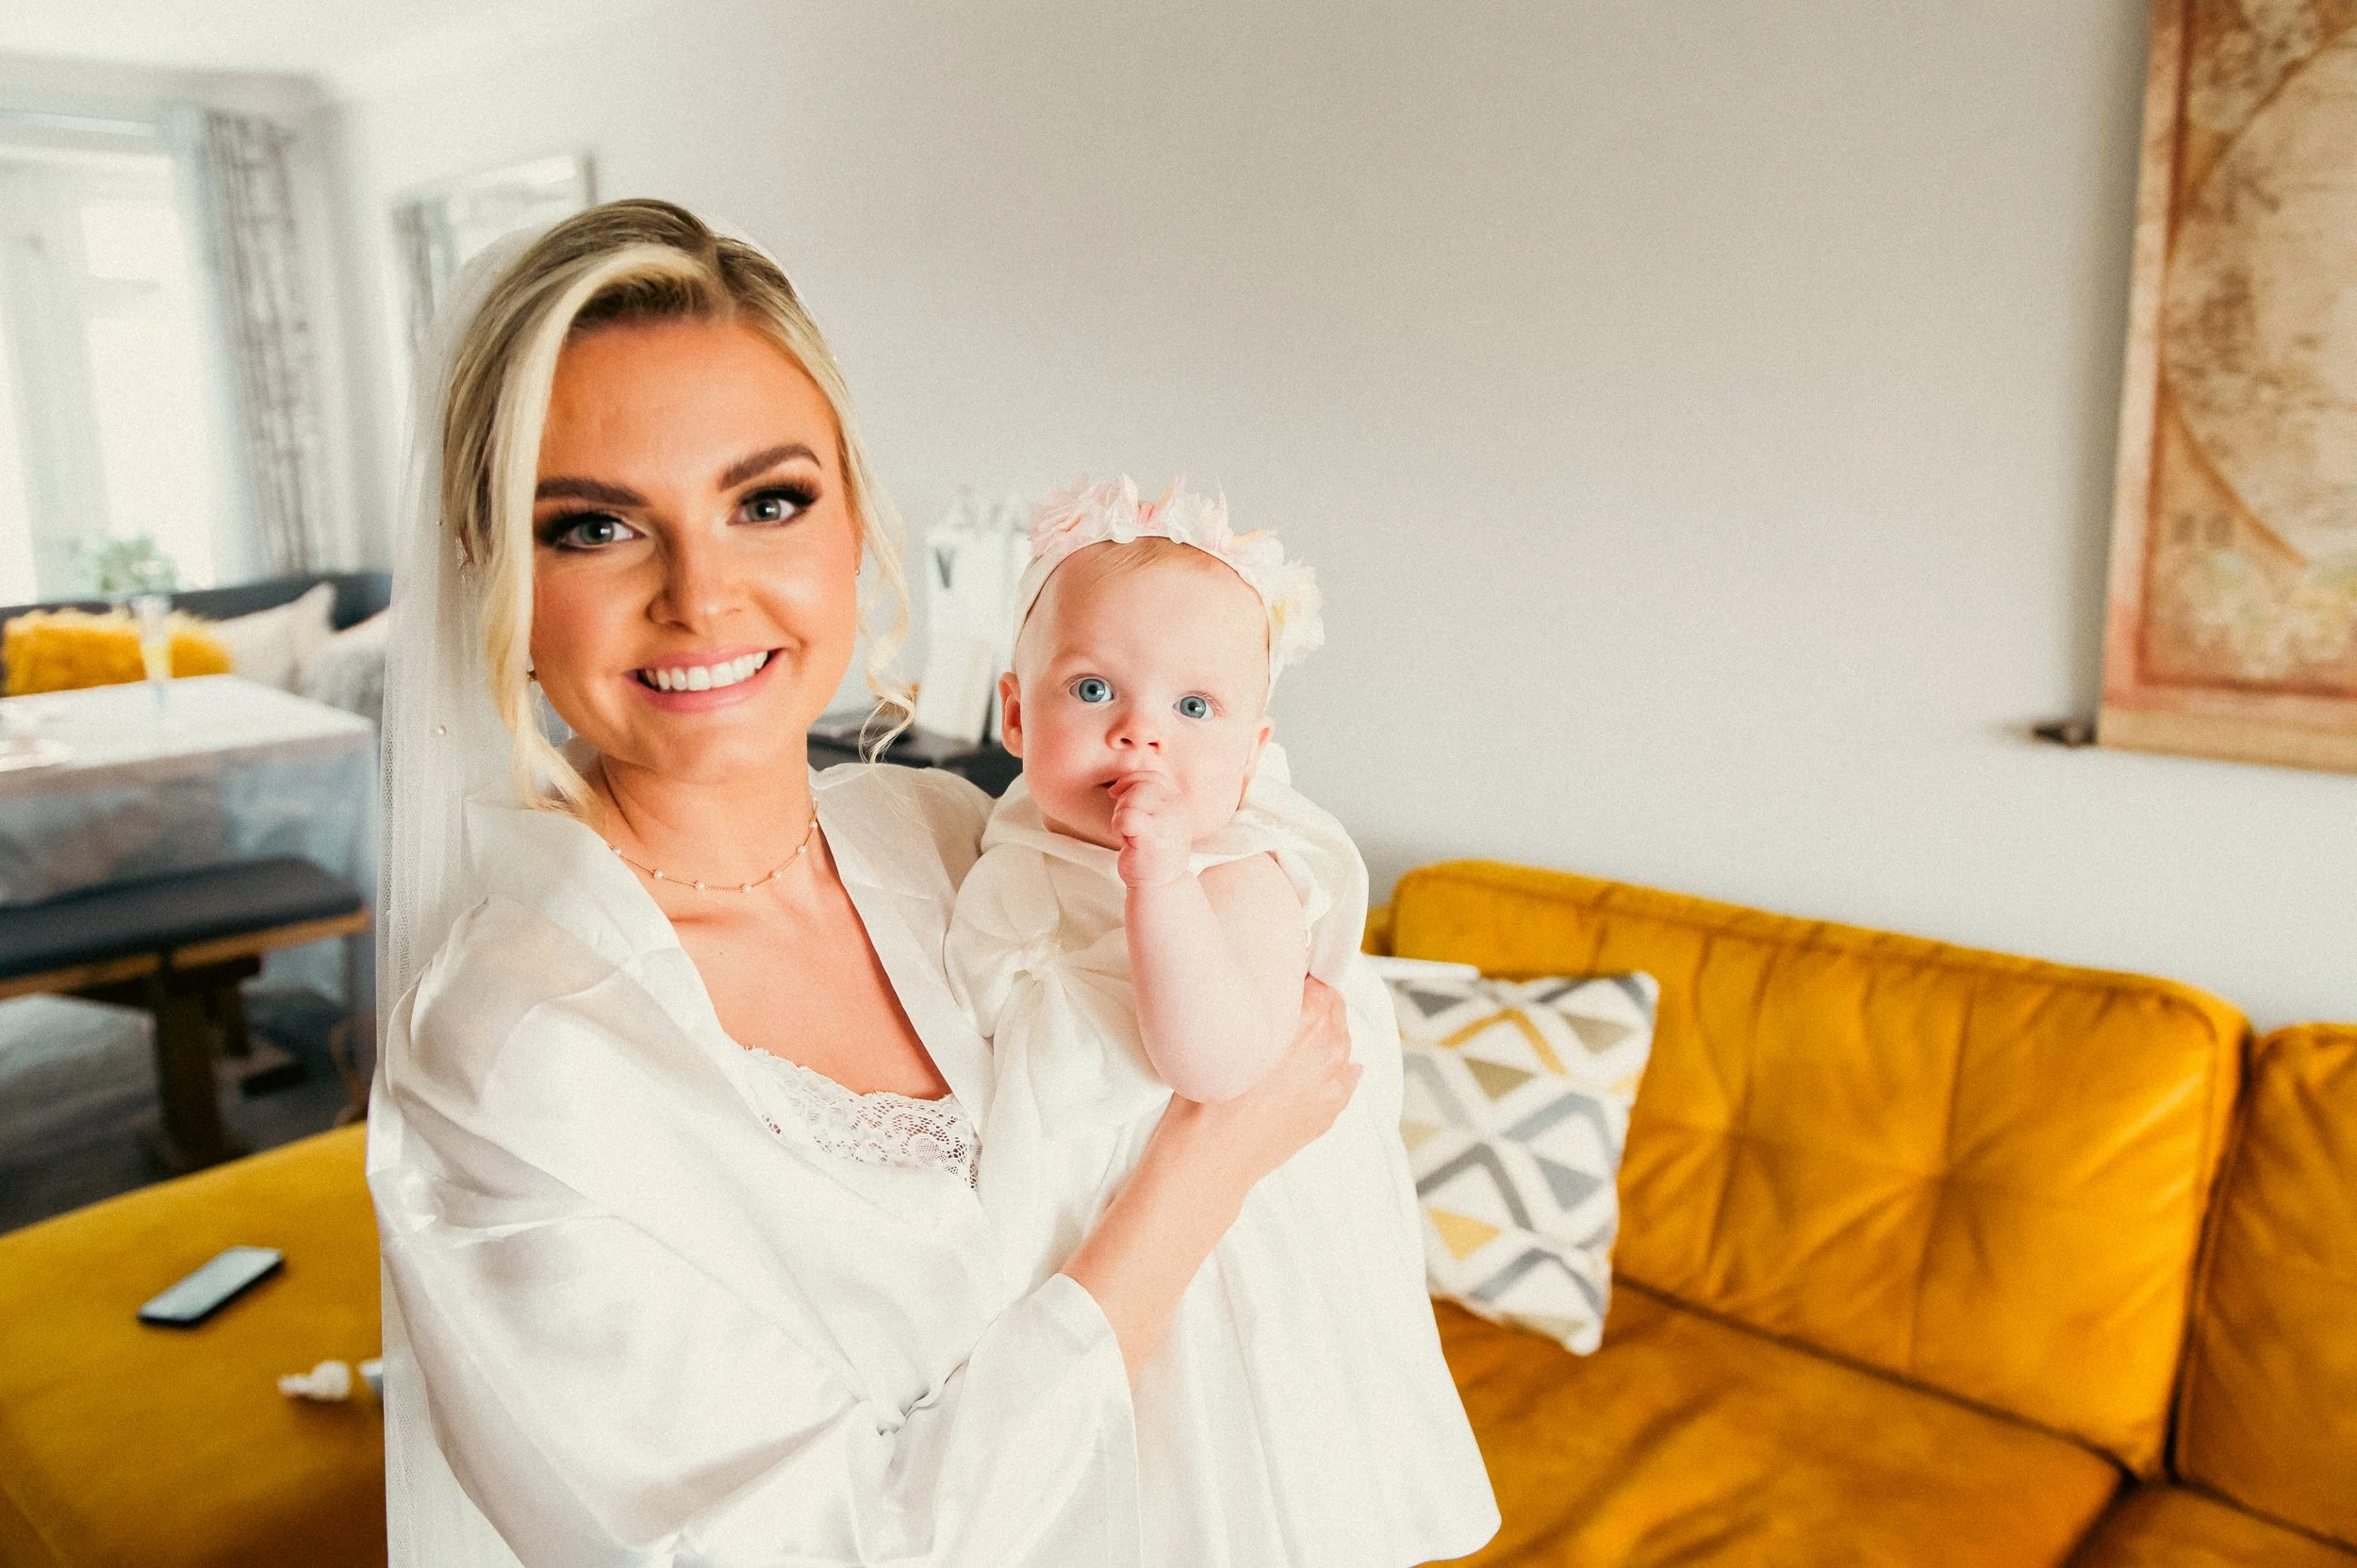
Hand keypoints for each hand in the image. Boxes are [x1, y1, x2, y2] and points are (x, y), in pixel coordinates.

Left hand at [1109, 766, 1193, 888]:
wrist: (1160, 885)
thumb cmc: (1153, 851)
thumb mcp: (1156, 818)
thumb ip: (1146, 798)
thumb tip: (1118, 784)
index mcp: (1178, 801)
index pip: (1152, 777)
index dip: (1130, 781)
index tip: (1115, 794)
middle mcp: (1177, 808)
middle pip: (1139, 787)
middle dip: (1123, 803)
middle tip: (1124, 825)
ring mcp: (1167, 822)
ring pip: (1131, 800)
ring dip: (1120, 815)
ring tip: (1128, 834)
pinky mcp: (1153, 836)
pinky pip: (1127, 816)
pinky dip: (1118, 825)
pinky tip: (1123, 838)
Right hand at [1154, 976, 1357, 1194]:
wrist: (1210, 1156)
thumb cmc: (1209, 1094)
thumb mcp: (1228, 1028)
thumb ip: (1263, 1002)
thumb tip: (1277, 986)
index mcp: (1310, 1022)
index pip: (1322, 982)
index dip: (1302, 982)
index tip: (1288, 985)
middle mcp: (1330, 1050)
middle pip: (1335, 1011)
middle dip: (1313, 1008)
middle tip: (1281, 1016)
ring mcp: (1334, 1084)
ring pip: (1339, 1043)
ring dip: (1320, 1039)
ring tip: (1285, 1048)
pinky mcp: (1331, 1110)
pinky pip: (1342, 1076)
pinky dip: (1327, 1070)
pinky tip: (1301, 1074)